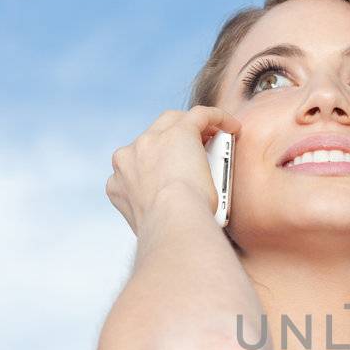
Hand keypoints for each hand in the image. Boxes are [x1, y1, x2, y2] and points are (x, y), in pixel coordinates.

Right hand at [106, 107, 241, 236]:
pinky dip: (217, 117)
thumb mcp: (153, 225)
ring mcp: (150, 141)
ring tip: (215, 136)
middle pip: (152, 138)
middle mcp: (128, 157)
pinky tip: (232, 126)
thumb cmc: (170, 234)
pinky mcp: (179, 132)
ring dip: (193, 126)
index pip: (137, 165)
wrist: (174, 223)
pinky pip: (200, 114)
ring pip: (173, 121)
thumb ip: (156, 214)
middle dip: (170, 141)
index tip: (175, 175)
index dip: (156, 165)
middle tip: (196, 152)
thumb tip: (173, 216)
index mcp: (117, 183)